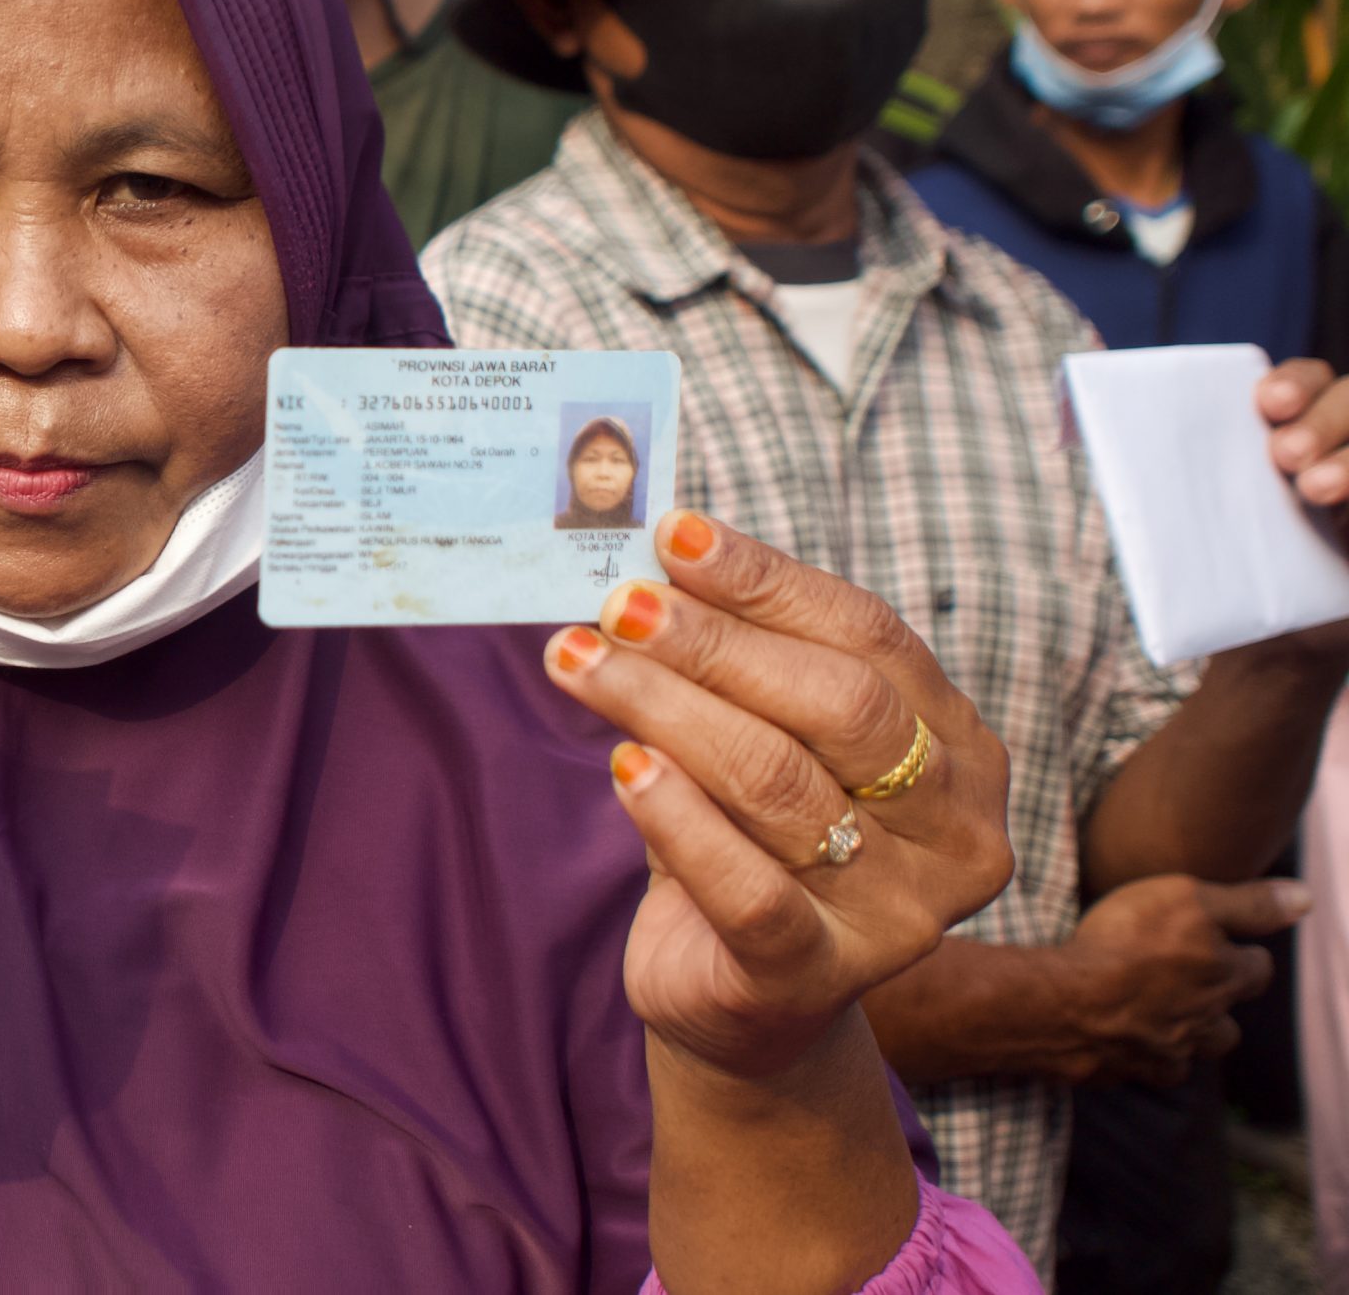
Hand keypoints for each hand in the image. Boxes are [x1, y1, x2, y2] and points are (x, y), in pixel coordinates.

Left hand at [544, 511, 1013, 1081]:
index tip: (675, 535)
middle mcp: (955, 834)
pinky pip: (747, 888)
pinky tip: (623, 767)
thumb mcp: (756, 740)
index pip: (870, 637)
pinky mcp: (818, 979)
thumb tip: (655, 561)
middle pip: (838, 706)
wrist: (736, 1002)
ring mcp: (900, 916)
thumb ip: (734, 663)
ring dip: (666, 709)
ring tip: (579, 662)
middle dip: (715, 644)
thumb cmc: (748, 842)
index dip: (768, 581)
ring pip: (779, 785)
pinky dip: (678, 819)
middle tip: (619, 604)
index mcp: (959, 750)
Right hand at [1056, 873, 1302, 1085]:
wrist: (1065, 1001)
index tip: (1226, 943)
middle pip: (1229, 1022)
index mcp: (1224, 976)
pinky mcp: (1130, 1069)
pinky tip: (1128, 1040)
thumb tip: (1305, 899)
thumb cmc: (1125, 942)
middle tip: (1193, 984)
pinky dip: (1146, 1057)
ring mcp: (1169, 1050)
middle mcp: (1205, 1019)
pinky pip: (1150, 1069)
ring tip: (1167, 1018)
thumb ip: (1249, 903)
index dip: (1244, 954)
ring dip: (1188, 1037)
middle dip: (1218, 1005)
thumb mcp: (1188, 898)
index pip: (1257, 969)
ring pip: (1194, 1051)